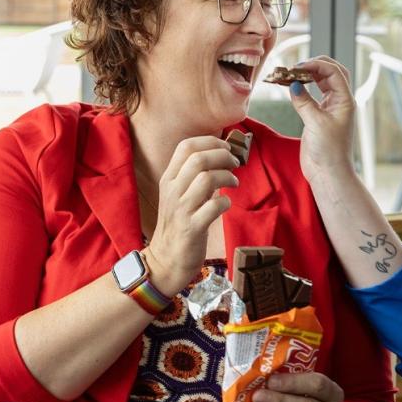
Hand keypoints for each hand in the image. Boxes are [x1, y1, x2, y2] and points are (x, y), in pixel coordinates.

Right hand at [144, 136, 238, 295]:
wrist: (166, 260)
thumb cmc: (179, 224)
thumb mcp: (180, 195)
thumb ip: (195, 177)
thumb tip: (221, 157)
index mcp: (169, 179)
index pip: (185, 146)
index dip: (210, 141)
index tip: (226, 147)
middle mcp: (172, 191)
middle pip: (199, 159)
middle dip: (223, 156)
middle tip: (235, 164)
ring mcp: (181, 209)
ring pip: (207, 179)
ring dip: (227, 177)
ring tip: (234, 183)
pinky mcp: (192, 228)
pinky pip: (214, 206)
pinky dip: (226, 202)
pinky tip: (226, 204)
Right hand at [286, 56, 356, 182]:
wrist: (328, 173)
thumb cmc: (329, 151)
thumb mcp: (315, 123)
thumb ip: (304, 102)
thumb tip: (292, 85)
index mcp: (345, 100)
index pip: (334, 72)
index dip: (316, 65)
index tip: (298, 67)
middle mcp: (340, 101)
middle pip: (331, 72)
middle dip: (314, 65)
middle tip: (295, 67)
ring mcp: (330, 108)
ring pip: (322, 82)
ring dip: (308, 75)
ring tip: (291, 74)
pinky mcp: (319, 116)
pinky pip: (312, 94)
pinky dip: (303, 88)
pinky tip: (292, 87)